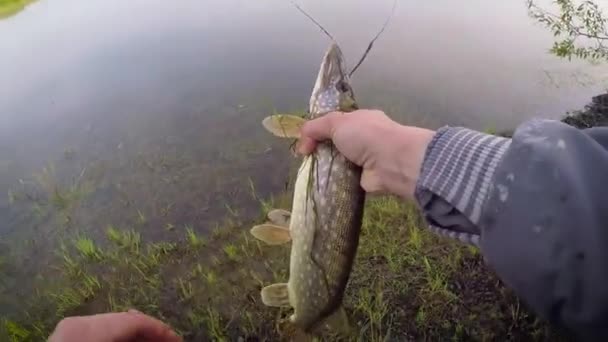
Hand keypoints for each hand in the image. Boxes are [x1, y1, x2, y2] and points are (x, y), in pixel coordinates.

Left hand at [48, 310, 180, 341]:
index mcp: (90, 328)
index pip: (135, 321)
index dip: (162, 331)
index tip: (180, 341)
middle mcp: (78, 323)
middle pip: (123, 322)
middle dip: (148, 335)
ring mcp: (68, 331)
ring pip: (110, 329)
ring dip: (133, 340)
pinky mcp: (63, 341)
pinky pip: (97, 336)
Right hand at [297, 109, 434, 198]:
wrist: (391, 162)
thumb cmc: (365, 135)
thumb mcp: (336, 122)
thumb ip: (315, 128)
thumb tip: (302, 145)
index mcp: (359, 120)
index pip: (334, 124)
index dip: (317, 131)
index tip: (304, 141)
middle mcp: (362, 139)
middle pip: (334, 144)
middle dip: (319, 150)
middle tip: (305, 157)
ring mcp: (363, 160)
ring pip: (336, 162)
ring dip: (325, 167)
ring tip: (311, 172)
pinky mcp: (363, 179)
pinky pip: (342, 179)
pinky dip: (333, 182)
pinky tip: (322, 184)